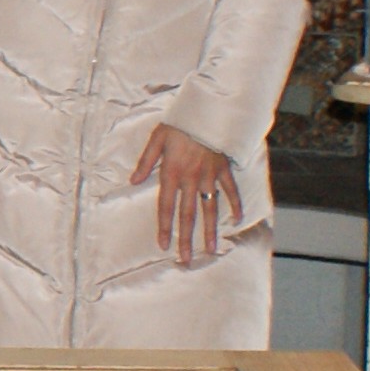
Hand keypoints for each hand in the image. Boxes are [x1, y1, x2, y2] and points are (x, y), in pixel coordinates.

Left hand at [131, 124, 238, 262]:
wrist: (208, 112)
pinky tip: (236, 220)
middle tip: (187, 259)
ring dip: (210, 230)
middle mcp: (191, 179)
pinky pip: (230, 191)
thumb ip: (146, 161)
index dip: (164, 227)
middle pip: (187, 214)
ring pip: (209, 208)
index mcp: (172, 173)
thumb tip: (133, 180)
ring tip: (211, 249)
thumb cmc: (180, 124)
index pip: (166, 207)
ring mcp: (209, 176)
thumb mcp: (157, 139)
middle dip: (186, 238)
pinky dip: (235, 205)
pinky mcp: (224, 170)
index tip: (163, 245)